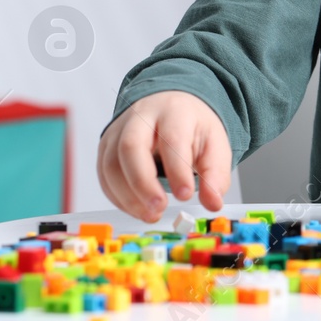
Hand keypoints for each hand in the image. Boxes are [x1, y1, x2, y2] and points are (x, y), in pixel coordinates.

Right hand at [97, 90, 231, 222]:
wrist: (170, 107)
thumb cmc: (191, 127)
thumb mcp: (214, 145)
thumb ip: (216, 174)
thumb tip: (213, 202)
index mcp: (174, 111)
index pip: (172, 138)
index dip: (177, 169)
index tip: (185, 195)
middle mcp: (141, 116)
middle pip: (130, 146)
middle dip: (142, 182)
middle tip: (159, 207)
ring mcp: (119, 130)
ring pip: (111, 164)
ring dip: (128, 196)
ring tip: (152, 213)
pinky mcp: (106, 147)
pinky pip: (104, 176)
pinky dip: (118, 198)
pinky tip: (138, 208)